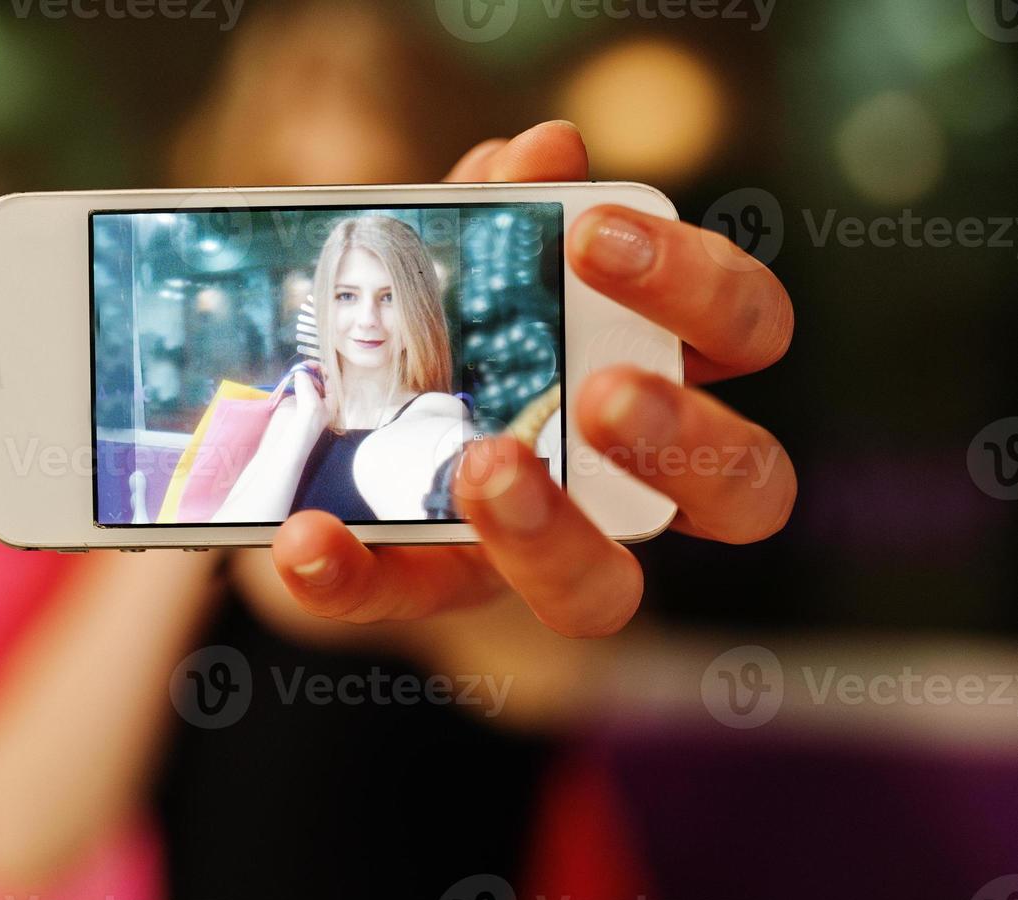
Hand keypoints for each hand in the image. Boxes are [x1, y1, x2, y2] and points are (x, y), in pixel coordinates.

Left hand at [269, 121, 795, 637]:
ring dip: (553, 535)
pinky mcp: (437, 591)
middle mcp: (628, 483)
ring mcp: (541, 554)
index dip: (700, 289)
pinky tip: (305, 534)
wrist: (334, 423)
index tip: (592, 235)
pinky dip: (352, 573)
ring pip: (605, 592)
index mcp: (658, 371)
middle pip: (747, 489)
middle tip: (603, 394)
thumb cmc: (444, 327)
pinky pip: (407, 598)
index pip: (746, 332)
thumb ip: (500, 211)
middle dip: (686, 441)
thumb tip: (544, 148)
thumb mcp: (461, 261)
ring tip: (485, 467)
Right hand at [284, 359, 328, 445]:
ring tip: (294, 372)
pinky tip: (289, 380)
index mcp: (330, 402)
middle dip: (309, 372)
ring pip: (305, 384)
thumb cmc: (307, 423)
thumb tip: (300, 372)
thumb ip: (306, 383)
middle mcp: (319, 401)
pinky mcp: (293, 405)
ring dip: (300, 376)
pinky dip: (292, 383)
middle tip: (300, 367)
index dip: (320, 370)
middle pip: (316, 380)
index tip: (309, 364)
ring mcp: (305, 403)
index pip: (328, 380)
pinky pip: (294, 389)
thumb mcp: (311, 401)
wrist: (291, 440)